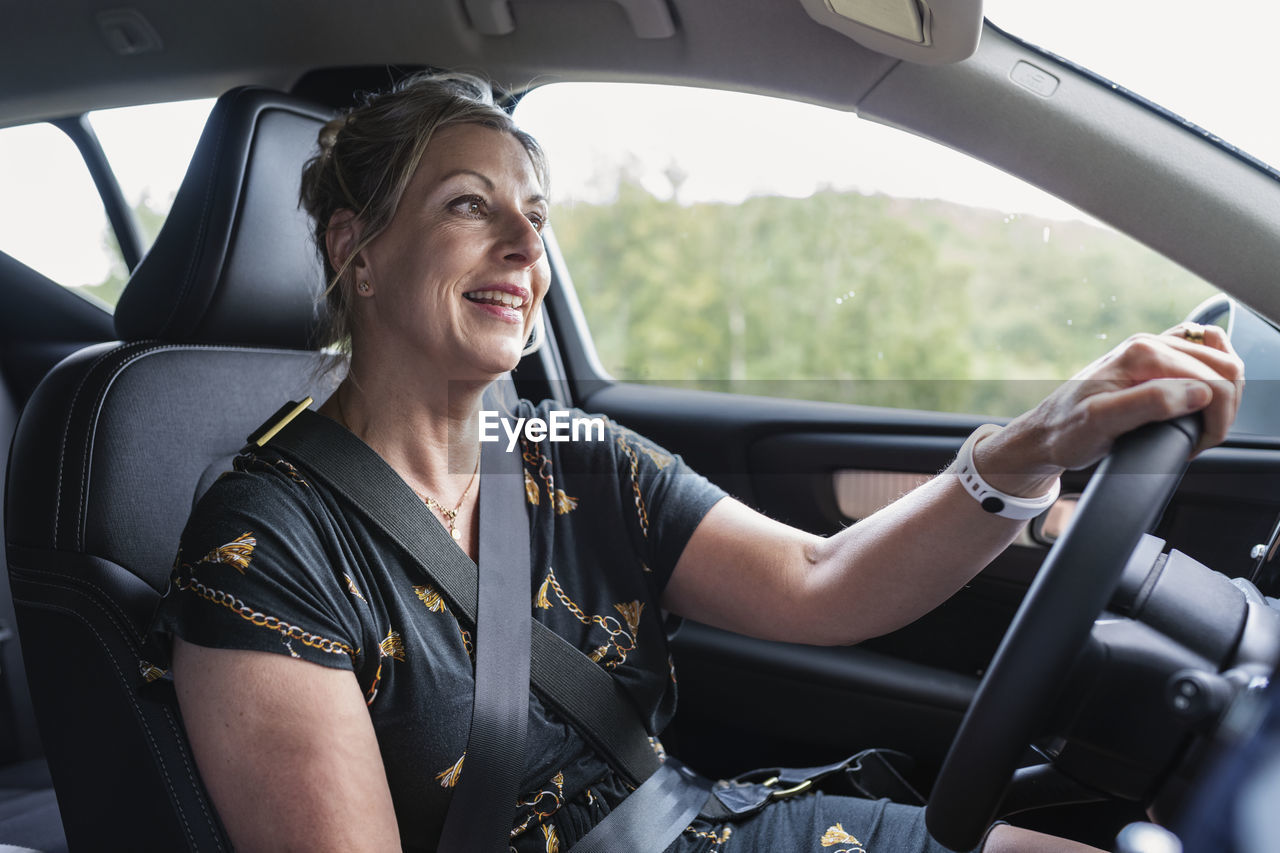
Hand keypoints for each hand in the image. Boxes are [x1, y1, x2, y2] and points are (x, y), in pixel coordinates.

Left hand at [975, 323, 1243, 495]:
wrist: (1044, 433)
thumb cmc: (1067, 431)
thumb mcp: (1102, 423)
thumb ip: (1150, 404)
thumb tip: (1200, 392)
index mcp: (1142, 353)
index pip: (1214, 379)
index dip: (1217, 417)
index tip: (1197, 444)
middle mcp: (1148, 344)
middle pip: (1224, 367)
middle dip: (1225, 407)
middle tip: (1202, 438)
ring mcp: (1152, 349)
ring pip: (1220, 360)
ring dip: (1225, 393)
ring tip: (1202, 424)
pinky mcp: (1152, 359)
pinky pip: (1201, 355)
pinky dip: (1214, 375)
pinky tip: (1202, 400)